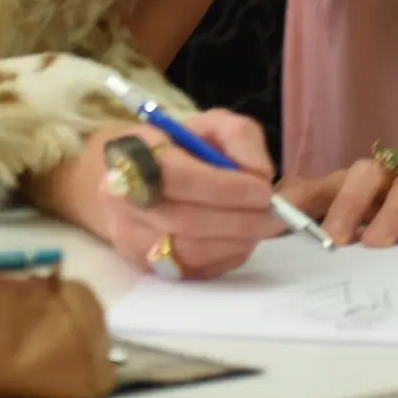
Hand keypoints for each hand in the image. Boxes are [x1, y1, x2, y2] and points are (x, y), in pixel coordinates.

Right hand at [51, 111, 282, 280]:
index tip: (263, 191)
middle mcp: (122, 199)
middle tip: (275, 215)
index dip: (225, 188)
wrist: (135, 180)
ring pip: (189, 252)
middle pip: (185, 221)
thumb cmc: (178, 149)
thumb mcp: (210, 125)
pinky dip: (225, 257)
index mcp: (134, 154)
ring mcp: (129, 238)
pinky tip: (240, 240)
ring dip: (236, 242)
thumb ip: (239, 137)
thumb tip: (258, 174)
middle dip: (239, 220)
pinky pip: (192, 272)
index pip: (178, 177)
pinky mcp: (143, 267)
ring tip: (263, 227)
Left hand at [278, 158, 397, 248]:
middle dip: (344, 206)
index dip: (296, 198)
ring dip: (387, 216)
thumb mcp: (362, 210)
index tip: (273, 218)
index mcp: (353, 185)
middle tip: (333, 239)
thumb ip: (324, 220)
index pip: (319, 185)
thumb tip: (274, 237)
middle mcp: (383, 182)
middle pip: (360, 177)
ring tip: (376, 243)